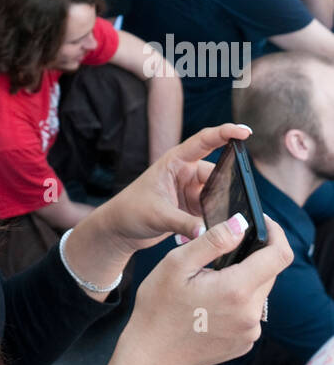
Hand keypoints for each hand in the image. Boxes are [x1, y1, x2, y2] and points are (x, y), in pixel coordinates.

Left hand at [89, 122, 258, 255]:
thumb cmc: (131, 211)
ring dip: (221, 206)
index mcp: (174, 161)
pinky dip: (216, 218)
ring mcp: (189, 190)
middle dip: (227, 187)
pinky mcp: (191, 207)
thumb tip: (210, 233)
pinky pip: (212, 209)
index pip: (203, 142)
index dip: (225, 133)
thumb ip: (185, 224)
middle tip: (236, 204)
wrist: (120, 229)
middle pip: (216, 174)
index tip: (245, 132)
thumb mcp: (158, 215)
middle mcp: (184, 172)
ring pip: (216, 193)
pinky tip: (220, 230)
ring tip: (223, 222)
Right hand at [121, 213, 291, 364]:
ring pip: (260, 292)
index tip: (263, 222)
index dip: (276, 233)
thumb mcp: (178, 263)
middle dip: (253, 256)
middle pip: (269, 273)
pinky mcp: (244, 343)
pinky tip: (210, 302)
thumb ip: (213, 240)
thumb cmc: (158, 306)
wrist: (152, 354)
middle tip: (219, 252)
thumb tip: (240, 223)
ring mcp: (250, 332)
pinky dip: (238, 300)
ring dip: (243, 279)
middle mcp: (251, 314)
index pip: (280, 255)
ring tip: (208, 279)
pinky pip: (250, 312)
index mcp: (237, 290)